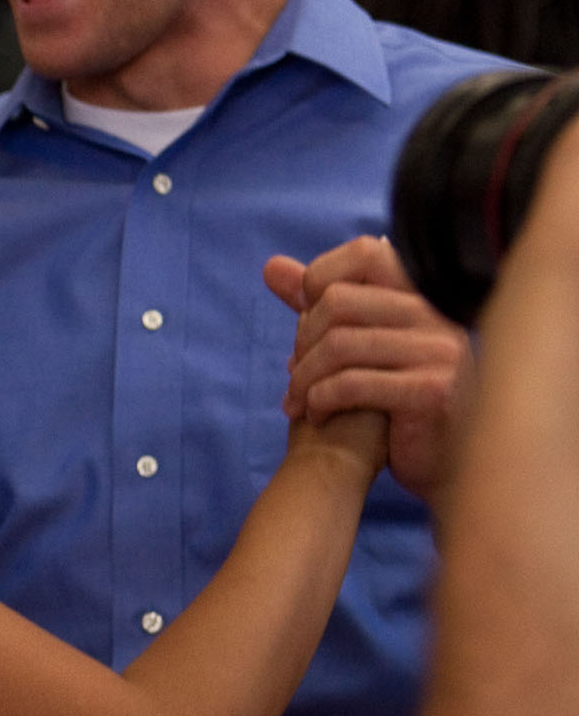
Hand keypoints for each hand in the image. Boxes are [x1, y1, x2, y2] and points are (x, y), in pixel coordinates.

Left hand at [265, 238, 469, 499]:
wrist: (443, 463)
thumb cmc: (396, 400)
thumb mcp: (359, 345)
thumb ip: (320, 304)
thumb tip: (272, 267)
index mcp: (423, 296)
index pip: (365, 252)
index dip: (319, 278)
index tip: (306, 318)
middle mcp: (436, 316)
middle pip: (338, 302)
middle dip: (303, 340)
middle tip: (296, 375)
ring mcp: (439, 352)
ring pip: (338, 344)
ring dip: (303, 378)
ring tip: (297, 402)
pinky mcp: (432, 391)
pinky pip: (352, 383)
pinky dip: (319, 399)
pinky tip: (316, 415)